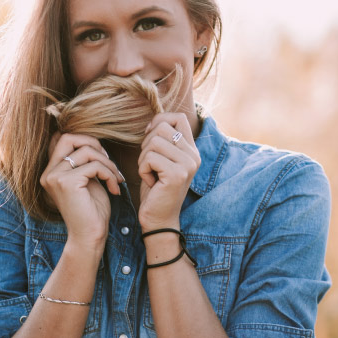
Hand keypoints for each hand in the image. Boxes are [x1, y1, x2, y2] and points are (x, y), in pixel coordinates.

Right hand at [40, 133, 123, 255]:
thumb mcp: (87, 180)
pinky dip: (109, 174)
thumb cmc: (92, 211)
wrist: (90, 238)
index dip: (85, 141)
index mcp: (51, 171)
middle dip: (94, 144)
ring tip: (116, 179)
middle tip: (108, 162)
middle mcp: (48, 173)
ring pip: (86, 151)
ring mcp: (55, 177)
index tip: (102, 158)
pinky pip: (94, 166)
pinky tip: (114, 188)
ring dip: (108, 163)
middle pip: (69, 137)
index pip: (62, 139)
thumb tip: (92, 140)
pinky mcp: (67, 183)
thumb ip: (85, 161)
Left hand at [137, 113, 199, 230]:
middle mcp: (194, 155)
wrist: (159, 219)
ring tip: (151, 173)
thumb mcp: (161, 159)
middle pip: (162, 127)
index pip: (178, 118)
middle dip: (146, 144)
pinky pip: (149, 158)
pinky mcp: (177, 174)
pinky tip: (151, 182)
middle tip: (150, 164)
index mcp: (192, 150)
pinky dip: (143, 170)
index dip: (159, 122)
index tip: (150, 139)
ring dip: (143, 158)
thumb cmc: (156, 188)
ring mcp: (187, 164)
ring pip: (153, 142)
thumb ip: (163, 140)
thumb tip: (154, 121)